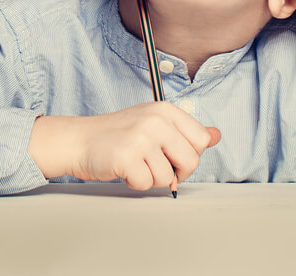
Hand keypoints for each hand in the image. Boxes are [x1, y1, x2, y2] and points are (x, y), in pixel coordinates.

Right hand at [29, 102, 219, 190]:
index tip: (172, 154)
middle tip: (153, 163)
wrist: (79, 140)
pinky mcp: (127, 157)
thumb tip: (216, 135)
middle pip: (191, 161)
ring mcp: (141, 138)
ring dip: (151, 178)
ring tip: (135, 163)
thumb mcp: (154, 124)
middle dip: (175, 171)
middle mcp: (155, 120)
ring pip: (168, 177)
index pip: (201, 139)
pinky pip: (147, 184)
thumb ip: (185, 131)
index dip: (189, 154)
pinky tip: (124, 168)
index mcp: (165, 110)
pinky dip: (135, 183)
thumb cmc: (117, 134)